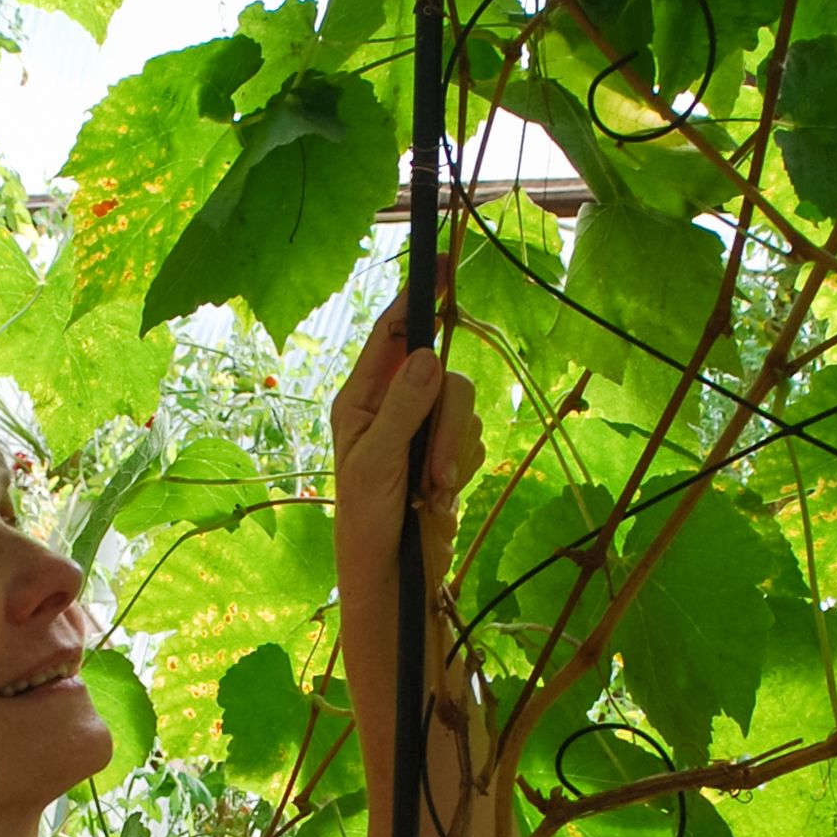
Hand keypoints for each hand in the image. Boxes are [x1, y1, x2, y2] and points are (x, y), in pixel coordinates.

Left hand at [331, 299, 481, 577]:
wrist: (392, 574)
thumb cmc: (365, 519)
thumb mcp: (376, 463)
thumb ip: (403, 409)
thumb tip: (430, 356)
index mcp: (361, 397)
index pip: (393, 332)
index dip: (417, 295)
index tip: (443, 262)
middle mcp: (393, 404)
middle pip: (443, 375)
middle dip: (448, 423)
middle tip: (437, 469)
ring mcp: (422, 428)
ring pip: (464, 408)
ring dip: (455, 454)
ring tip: (430, 492)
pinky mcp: (448, 453)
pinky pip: (475, 439)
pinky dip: (464, 468)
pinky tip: (440, 496)